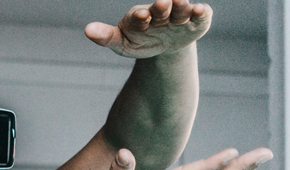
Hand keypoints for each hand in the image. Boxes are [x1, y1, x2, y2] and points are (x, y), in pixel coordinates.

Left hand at [86, 0, 212, 57]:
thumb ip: (106, 37)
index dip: (140, 17)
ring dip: (182, 6)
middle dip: (161, 7)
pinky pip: (201, 14)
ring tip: (181, 4)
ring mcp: (179, 15)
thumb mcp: (121, 43)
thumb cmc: (138, 41)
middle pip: (161, 9)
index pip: (139, 17)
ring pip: (181, 9)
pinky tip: (200, 10)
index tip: (141, 16)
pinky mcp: (197, 21)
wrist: (163, 46)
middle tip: (162, 3)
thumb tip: (87, 30)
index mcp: (140, 16)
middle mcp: (160, 11)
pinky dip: (201, 12)